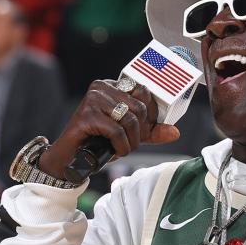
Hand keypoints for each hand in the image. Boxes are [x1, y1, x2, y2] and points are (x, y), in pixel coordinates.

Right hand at [37, 80, 179, 178]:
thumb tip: (175, 132)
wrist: (70, 158)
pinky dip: (120, 146)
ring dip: (131, 141)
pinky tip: (114, 151)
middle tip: (130, 144)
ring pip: (130, 119)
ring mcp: (92, 99)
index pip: (144, 92)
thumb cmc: (99, 142)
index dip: (150, 116)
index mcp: (114, 86)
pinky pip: (116, 131)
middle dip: (140, 132)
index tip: (143, 132)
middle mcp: (102, 87)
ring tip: (121, 148)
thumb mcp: (130, 135)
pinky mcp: (86, 115)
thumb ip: (152, 132)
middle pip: (139, 108)